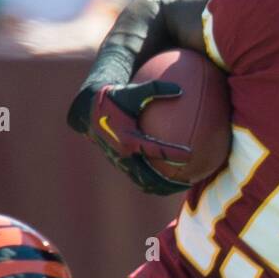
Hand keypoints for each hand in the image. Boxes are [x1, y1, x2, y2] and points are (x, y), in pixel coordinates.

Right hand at [67, 81, 189, 195]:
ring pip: (144, 182)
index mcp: (127, 139)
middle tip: (189, 182)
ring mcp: (121, 163)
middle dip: (169, 183)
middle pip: (150, 177)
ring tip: (181, 187)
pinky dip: (154, 182)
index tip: (190, 155)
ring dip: (162, 187)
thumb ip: (155, 89)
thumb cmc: (114, 99)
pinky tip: (169, 180)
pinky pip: (139, 178)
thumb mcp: (133, 91)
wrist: (88, 113)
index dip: (172, 154)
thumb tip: (180, 90)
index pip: (154, 150)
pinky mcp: (121, 164)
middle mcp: (124, 155)